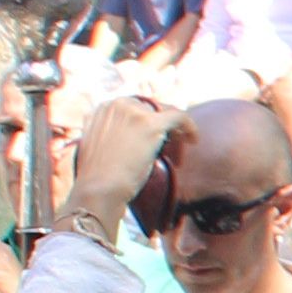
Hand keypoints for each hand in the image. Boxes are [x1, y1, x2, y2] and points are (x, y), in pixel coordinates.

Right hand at [62, 93, 176, 226]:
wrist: (99, 188)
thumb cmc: (99, 178)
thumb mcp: (98, 147)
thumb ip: (111, 135)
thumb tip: (129, 140)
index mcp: (101, 109)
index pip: (132, 107)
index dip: (146, 120)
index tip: (154, 136)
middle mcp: (116, 104)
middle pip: (150, 108)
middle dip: (160, 125)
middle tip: (169, 144)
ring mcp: (133, 112)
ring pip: (164, 112)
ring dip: (173, 129)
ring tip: (180, 146)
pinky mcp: (151, 123)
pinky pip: (179, 117)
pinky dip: (189, 126)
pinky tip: (194, 140)